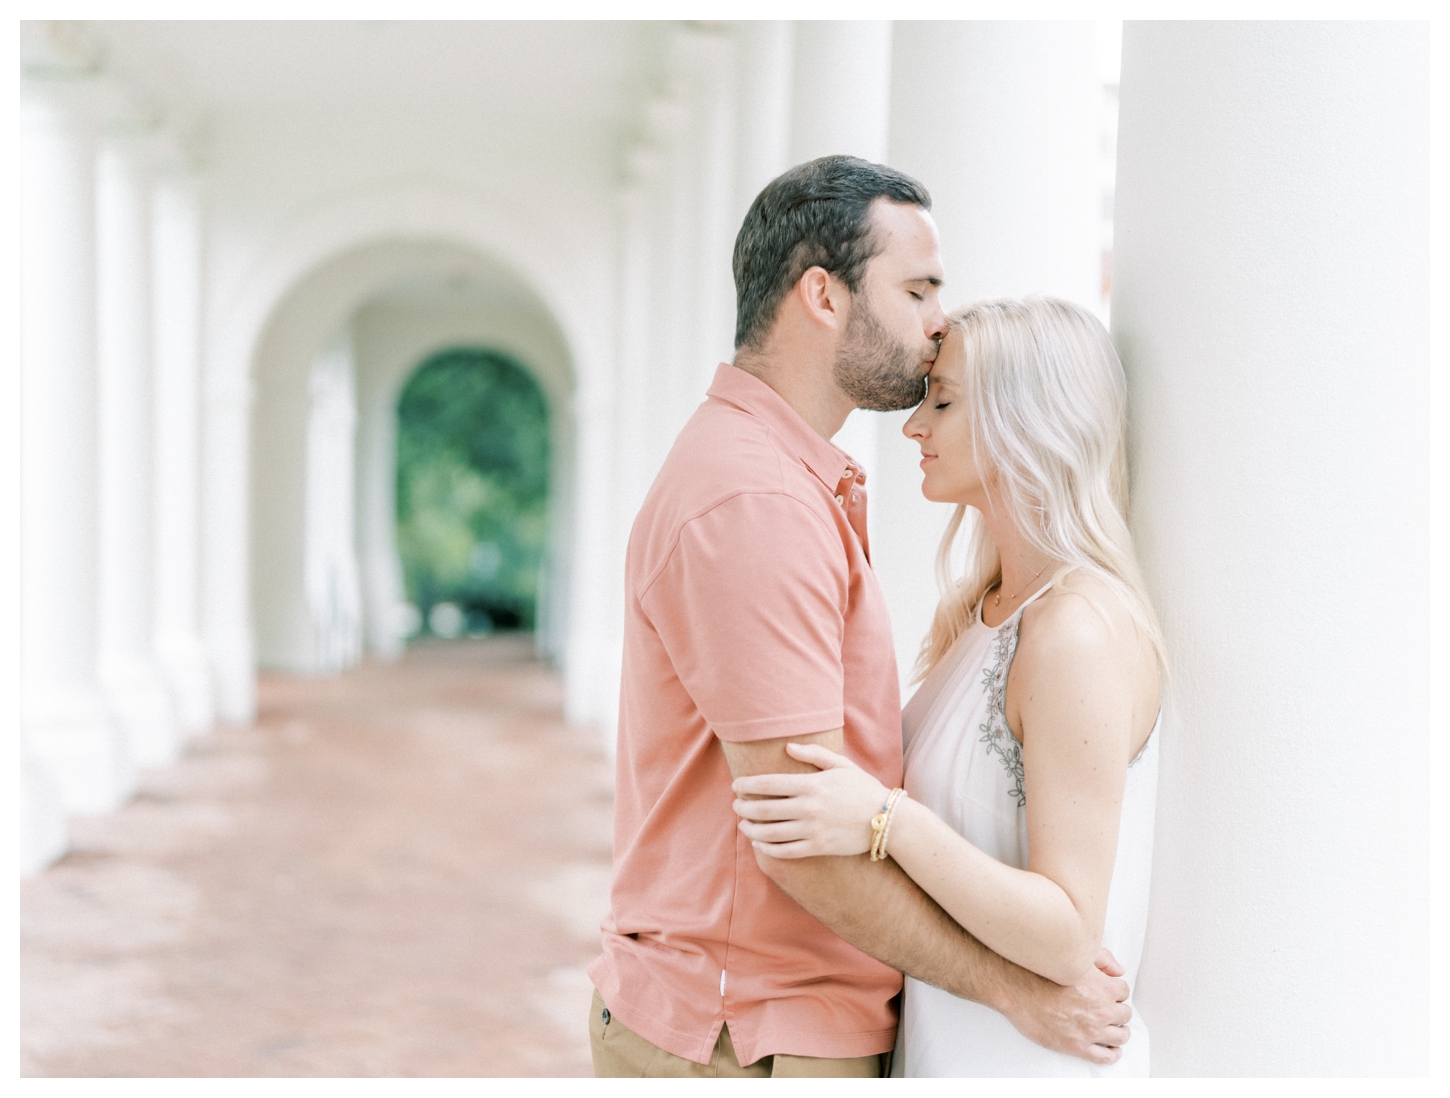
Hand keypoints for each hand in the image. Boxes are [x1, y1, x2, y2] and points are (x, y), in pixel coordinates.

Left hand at [731, 743, 889, 858]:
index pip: (769, 783)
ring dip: (751, 828)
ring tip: (743, 823)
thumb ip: (814, 754)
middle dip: (744, 806)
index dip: (748, 785)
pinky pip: (786, 851)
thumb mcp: (842, 765)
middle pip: (764, 809)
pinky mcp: (818, 847)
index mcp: (811, 784)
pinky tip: (759, 844)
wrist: (888, 820)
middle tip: (735, 804)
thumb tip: (788, 747)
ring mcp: (812, 830)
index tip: (736, 785)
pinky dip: (768, 848)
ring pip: (771, 832)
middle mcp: (808, 808)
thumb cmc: (864, 788)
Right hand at [997, 948, 1131, 1065]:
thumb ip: (1103, 959)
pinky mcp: (1077, 1046)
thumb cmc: (1041, 969)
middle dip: (1118, 1010)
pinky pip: (1105, 1056)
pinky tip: (1112, 1048)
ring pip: (1120, 1035)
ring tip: (1114, 1028)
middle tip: (1110, 1009)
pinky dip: (1113, 1053)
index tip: (1110, 993)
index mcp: (1104, 988)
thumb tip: (1118, 970)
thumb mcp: (1075, 956)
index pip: (1124, 991)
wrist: (1016, 987)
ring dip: (1119, 1030)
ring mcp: (1090, 1030)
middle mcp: (1102, 1010)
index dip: (1116, 990)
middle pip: (1124, 1014)